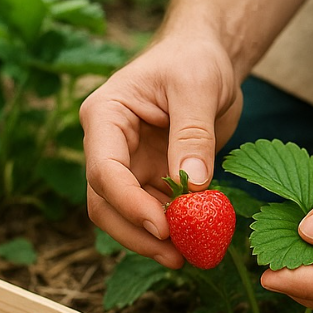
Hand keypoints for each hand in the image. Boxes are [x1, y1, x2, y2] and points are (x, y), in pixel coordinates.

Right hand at [81, 34, 241, 267]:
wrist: (208, 55)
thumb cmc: (195, 59)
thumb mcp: (197, 87)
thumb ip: (192, 135)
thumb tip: (191, 184)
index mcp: (105, 116)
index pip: (104, 170)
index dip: (129, 203)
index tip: (163, 227)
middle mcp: (109, 145)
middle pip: (106, 202)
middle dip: (137, 232)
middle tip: (175, 256)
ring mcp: (130, 164)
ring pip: (126, 215)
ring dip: (154, 239)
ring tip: (190, 256)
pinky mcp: (153, 176)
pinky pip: (155, 210)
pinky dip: (174, 229)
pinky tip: (198, 240)